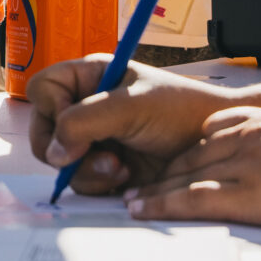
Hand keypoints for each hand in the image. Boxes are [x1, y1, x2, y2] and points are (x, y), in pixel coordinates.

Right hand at [26, 58, 234, 194]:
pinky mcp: (105, 167)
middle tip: (94, 154)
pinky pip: (81, 181)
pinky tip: (127, 177)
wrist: (216, 148)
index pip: (44, 90)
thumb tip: (54, 150)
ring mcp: (95, 139)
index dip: (51, 108)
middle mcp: (88, 107)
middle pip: (44, 131)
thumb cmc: (184, 112)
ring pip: (60, 161)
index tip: (71, 124)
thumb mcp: (132, 107)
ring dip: (87, 170)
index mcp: (91, 77)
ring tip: (121, 167)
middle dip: (67, 149)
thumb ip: (85, 121)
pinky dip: (99, 184)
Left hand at [125, 105, 260, 230]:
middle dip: (163, 168)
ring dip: (152, 189)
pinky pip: (186, 199)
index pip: (215, 133)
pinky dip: (158, 205)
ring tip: (130, 201)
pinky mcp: (235, 194)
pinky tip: (140, 210)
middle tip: (140, 178)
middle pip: (190, 154)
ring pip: (180, 176)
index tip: (177, 157)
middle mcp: (240, 140)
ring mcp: (235, 166)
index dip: (192, 148)